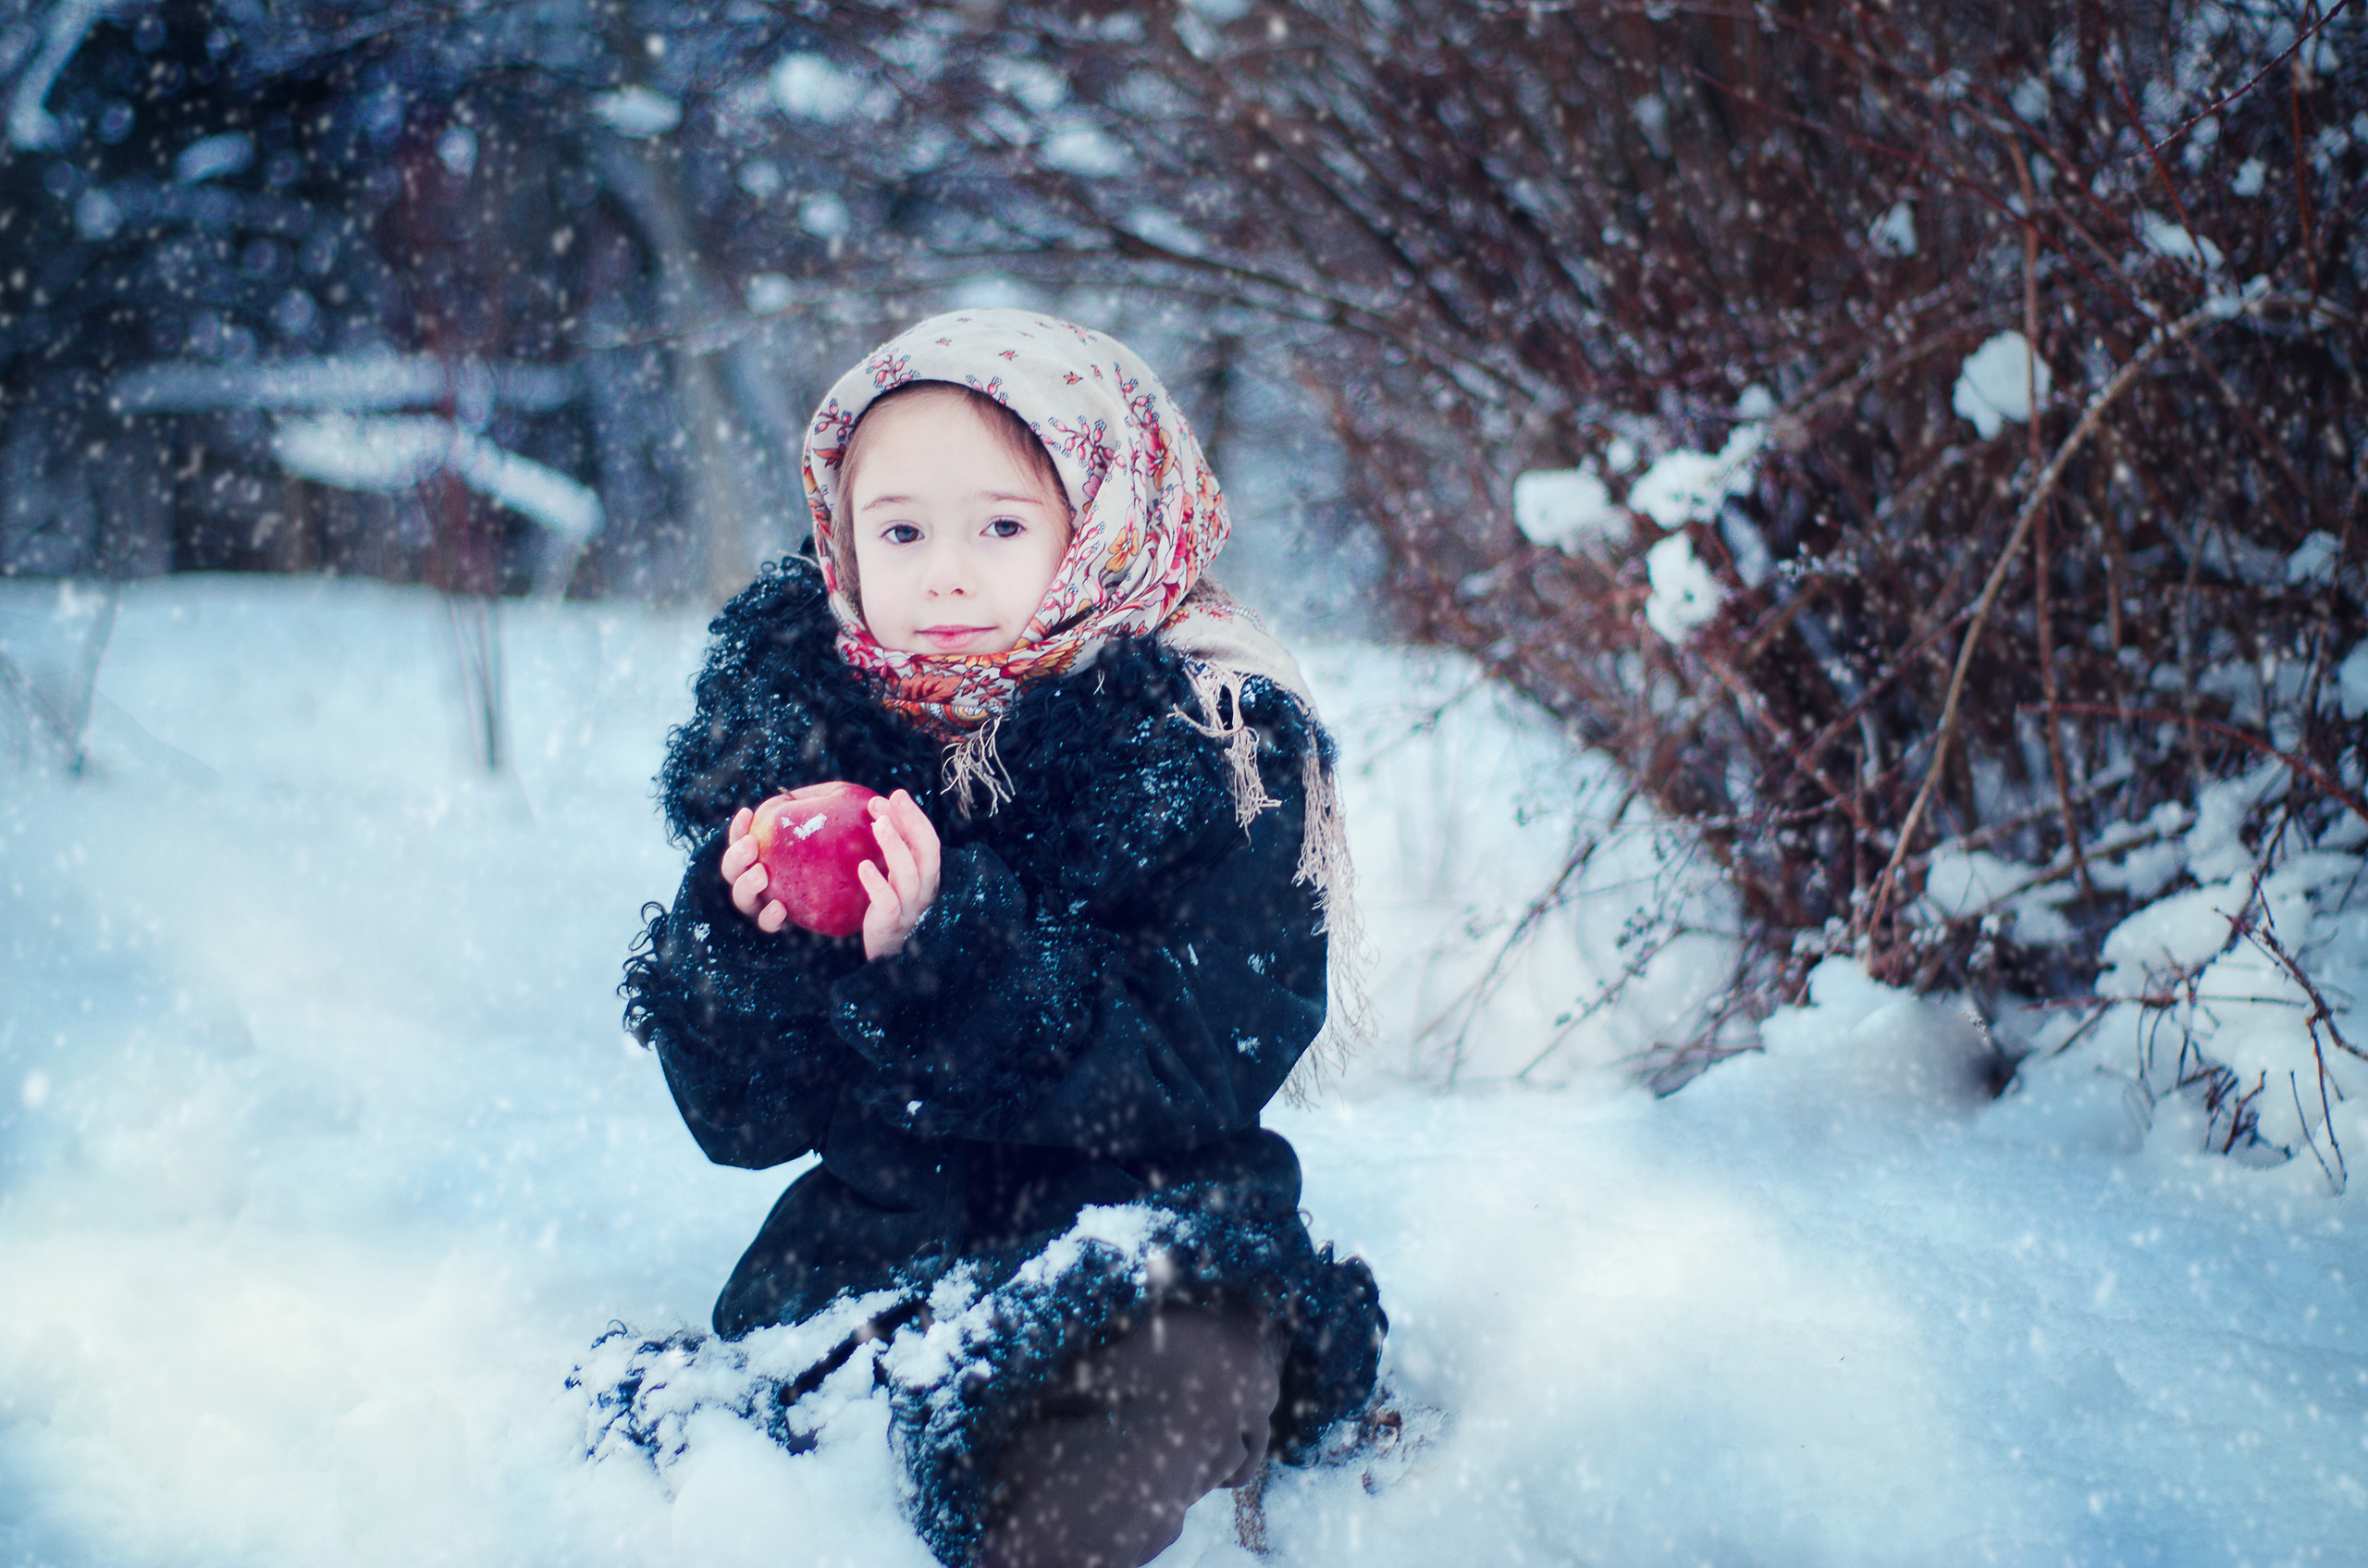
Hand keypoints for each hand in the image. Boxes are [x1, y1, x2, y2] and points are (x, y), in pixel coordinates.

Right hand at [720, 784, 839, 934]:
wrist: (867, 889)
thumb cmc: (850, 845)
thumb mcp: (840, 817)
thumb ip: (824, 802)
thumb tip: (804, 791)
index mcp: (766, 852)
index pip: (742, 838)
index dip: (739, 827)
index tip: (748, 812)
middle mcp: (760, 878)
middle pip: (732, 870)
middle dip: (736, 856)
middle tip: (752, 845)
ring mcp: (767, 902)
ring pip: (743, 899)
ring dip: (746, 886)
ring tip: (761, 874)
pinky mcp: (784, 923)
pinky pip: (769, 925)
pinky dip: (769, 918)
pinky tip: (780, 909)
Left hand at [858, 789, 940, 960]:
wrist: (886, 954)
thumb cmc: (889, 908)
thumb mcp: (895, 875)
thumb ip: (893, 846)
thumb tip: (879, 808)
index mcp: (927, 876)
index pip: (928, 841)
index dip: (914, 817)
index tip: (895, 795)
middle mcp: (925, 890)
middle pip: (927, 852)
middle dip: (912, 822)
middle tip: (893, 798)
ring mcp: (909, 908)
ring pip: (910, 875)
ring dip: (896, 846)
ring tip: (880, 824)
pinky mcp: (890, 924)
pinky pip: (888, 902)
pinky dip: (877, 883)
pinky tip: (864, 866)